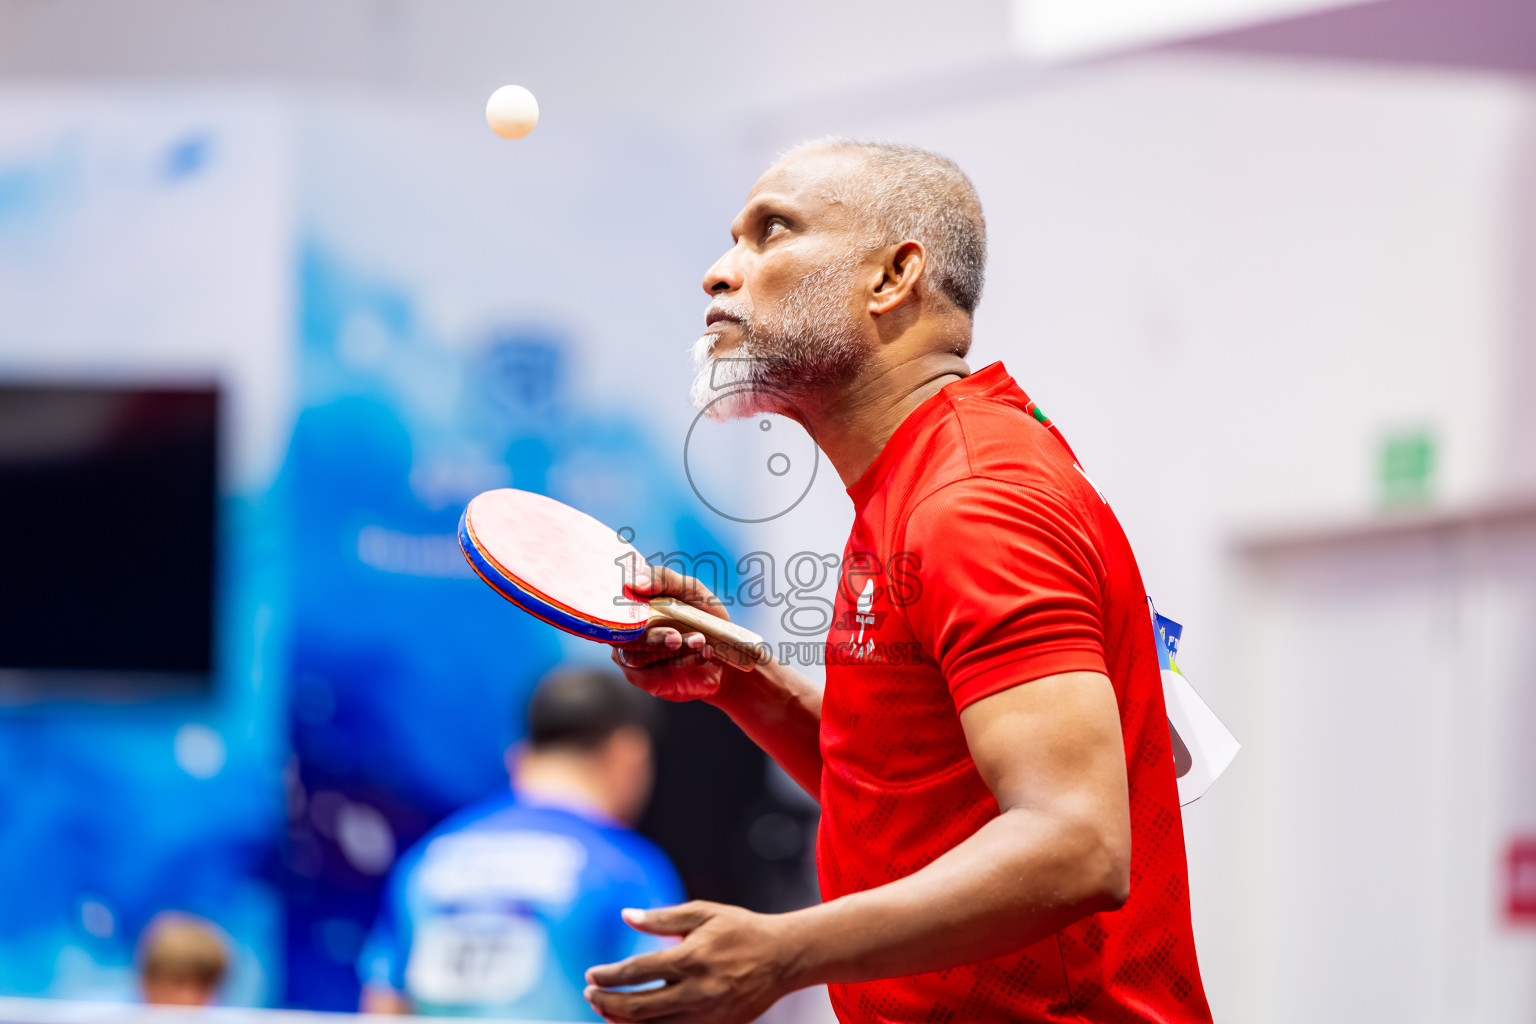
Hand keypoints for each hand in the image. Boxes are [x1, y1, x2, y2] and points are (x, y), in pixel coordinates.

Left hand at [584, 902, 798, 1023]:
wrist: (783, 957)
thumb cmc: (741, 930)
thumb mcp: (704, 913)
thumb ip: (662, 918)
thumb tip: (626, 915)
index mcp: (692, 957)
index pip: (638, 972)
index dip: (609, 976)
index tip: (591, 975)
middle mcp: (698, 990)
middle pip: (639, 1006)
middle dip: (607, 1003)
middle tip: (590, 995)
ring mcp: (707, 1013)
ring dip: (622, 1020)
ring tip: (605, 1009)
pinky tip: (632, 1021)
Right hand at [612, 565, 746, 702]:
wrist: (725, 653)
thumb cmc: (702, 616)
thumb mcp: (690, 590)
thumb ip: (663, 579)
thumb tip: (632, 584)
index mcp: (629, 607)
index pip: (613, 604)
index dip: (623, 603)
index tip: (642, 599)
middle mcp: (623, 632)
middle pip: (626, 635)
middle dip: (655, 636)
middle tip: (677, 635)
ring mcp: (630, 658)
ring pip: (640, 656)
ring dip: (673, 650)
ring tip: (700, 641)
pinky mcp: (644, 679)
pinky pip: (656, 673)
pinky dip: (682, 664)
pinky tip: (703, 655)